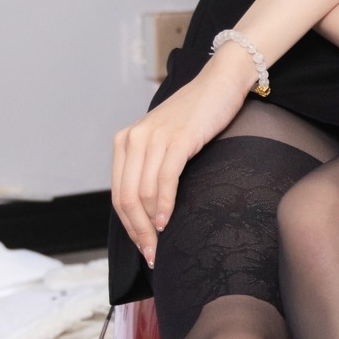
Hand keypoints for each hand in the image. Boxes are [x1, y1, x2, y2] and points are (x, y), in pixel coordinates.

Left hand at [111, 43, 256, 262]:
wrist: (220, 84)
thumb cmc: (197, 117)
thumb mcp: (165, 142)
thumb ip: (151, 168)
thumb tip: (149, 212)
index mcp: (126, 142)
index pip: (119, 194)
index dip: (128, 226)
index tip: (143, 247)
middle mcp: (133, 139)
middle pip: (127, 198)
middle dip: (137, 232)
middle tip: (151, 254)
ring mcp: (153, 138)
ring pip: (143, 193)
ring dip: (150, 225)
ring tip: (160, 244)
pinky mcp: (177, 139)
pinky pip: (164, 180)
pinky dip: (164, 205)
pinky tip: (168, 221)